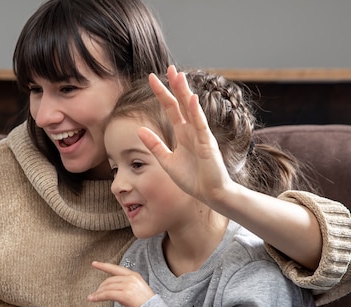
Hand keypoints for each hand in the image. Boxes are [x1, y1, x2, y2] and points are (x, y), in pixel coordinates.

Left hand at [89, 261, 154, 306]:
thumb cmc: (146, 305)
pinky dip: (98, 297)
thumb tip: (111, 286)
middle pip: (109, 280)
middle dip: (100, 287)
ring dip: (98, 293)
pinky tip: (92, 299)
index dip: (104, 266)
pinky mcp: (125, 295)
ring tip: (92, 297)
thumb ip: (126, 284)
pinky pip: (107, 294)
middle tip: (95, 293)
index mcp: (134, 275)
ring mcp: (128, 286)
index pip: (116, 268)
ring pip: (107, 287)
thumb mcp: (138, 289)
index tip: (94, 263)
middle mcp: (131, 278)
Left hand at [137, 65, 234, 207]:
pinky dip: (196, 112)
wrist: (210, 195)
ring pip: (191, 109)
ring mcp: (201, 135)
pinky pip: (200, 125)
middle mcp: (192, 130)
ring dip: (184, 92)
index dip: (162, 93)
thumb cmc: (192, 179)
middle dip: (174, 86)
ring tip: (178, 76)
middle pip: (182, 103)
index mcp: (183, 133)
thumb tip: (139, 129)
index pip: (171, 108)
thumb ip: (154, 145)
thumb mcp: (166, 161)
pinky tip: (191, 98)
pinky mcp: (207, 144)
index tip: (152, 78)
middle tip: (168, 67)